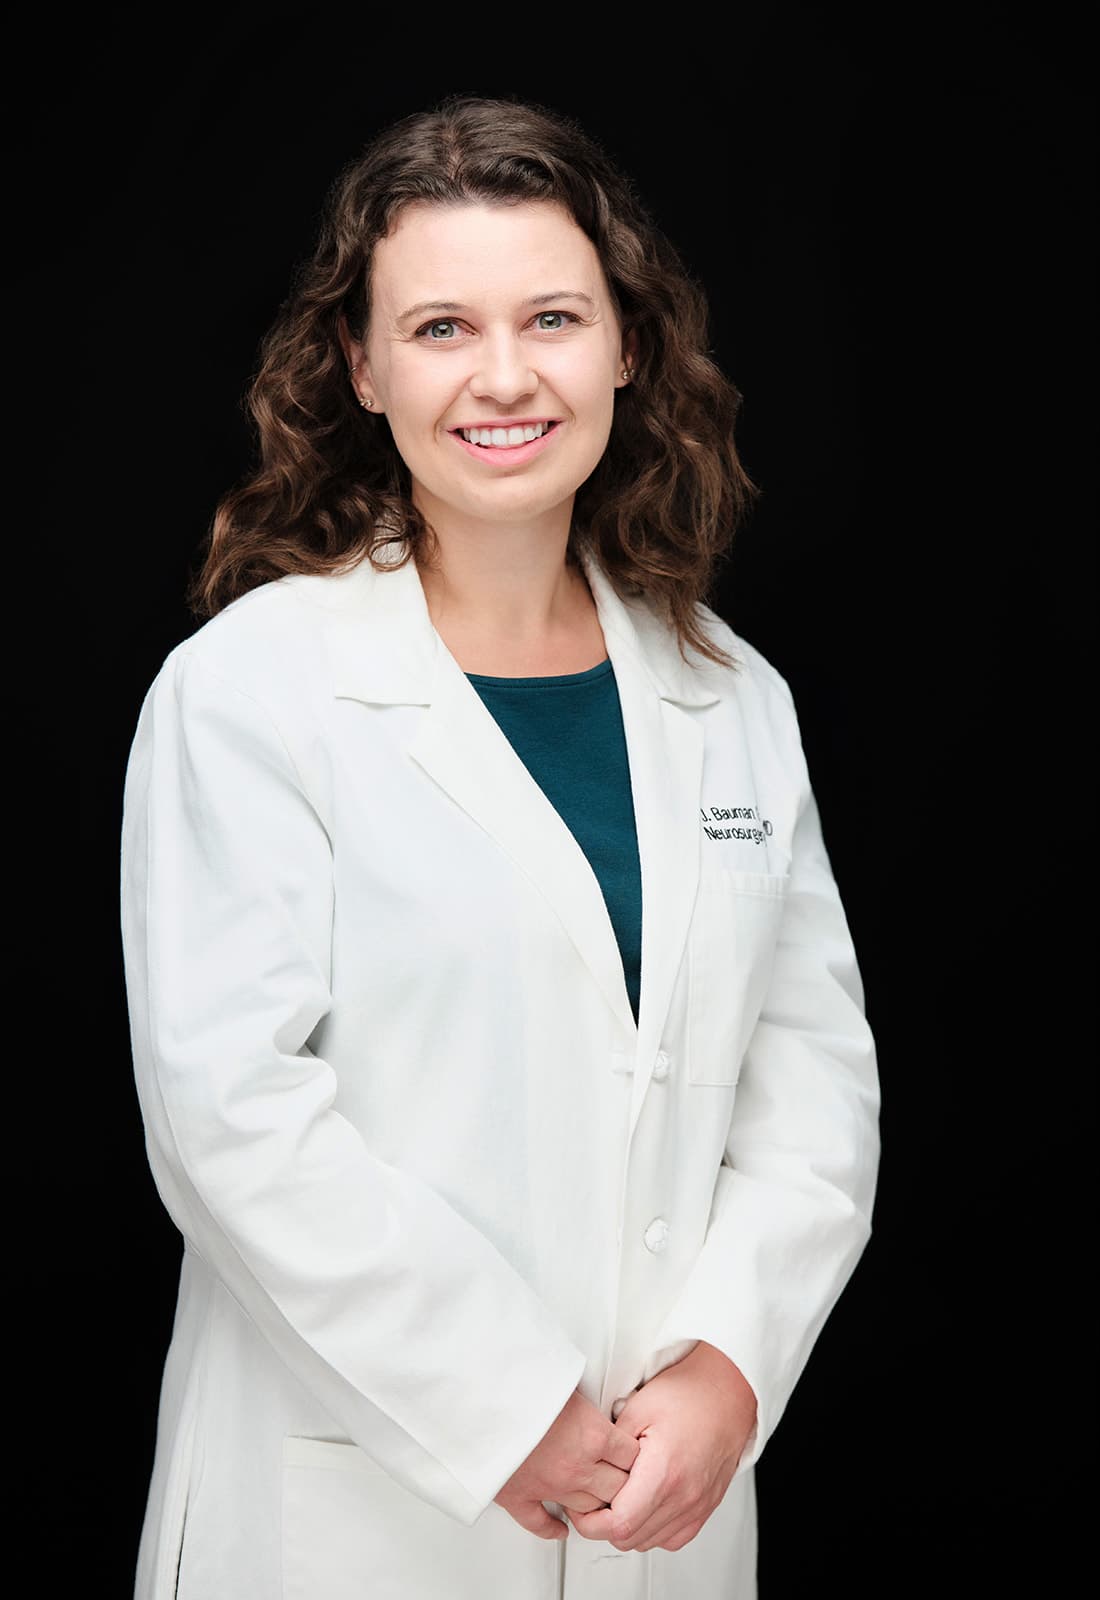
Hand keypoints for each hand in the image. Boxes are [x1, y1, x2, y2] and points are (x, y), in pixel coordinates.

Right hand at [494, 1388, 640, 1540]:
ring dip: (593, 1504)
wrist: (480, 1397)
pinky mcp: (518, 1496)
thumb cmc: (521, 1381)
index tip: (634, 1452)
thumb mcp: (567, 1378)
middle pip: (617, 1489)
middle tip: (621, 1477)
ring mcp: (549, 1486)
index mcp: (593, 1435)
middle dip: (623, 1483)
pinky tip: (560, 1527)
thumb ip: (585, 1395)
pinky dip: (552, 1529)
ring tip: (596, 1497)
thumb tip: (592, 1392)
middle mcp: (576, 1466)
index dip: (636, 1455)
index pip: (632, 1456)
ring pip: (586, 1509)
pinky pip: (540, 1523)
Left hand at [565, 1341, 757, 1552]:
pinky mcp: (704, 1509)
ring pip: (649, 1543)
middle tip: (595, 1498)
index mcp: (664, 1473)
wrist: (727, 1394)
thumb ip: (610, 1446)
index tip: (580, 1507)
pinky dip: (653, 1530)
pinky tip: (645, 1505)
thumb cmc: (688, 1395)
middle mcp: (684, 1497)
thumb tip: (590, 1469)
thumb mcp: (638, 1408)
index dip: (591, 1522)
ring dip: (628, 1527)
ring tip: (620, 1497)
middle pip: (630, 1539)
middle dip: (604, 1524)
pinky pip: (672, 1539)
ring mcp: (697, 1507)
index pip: (619, 1524)